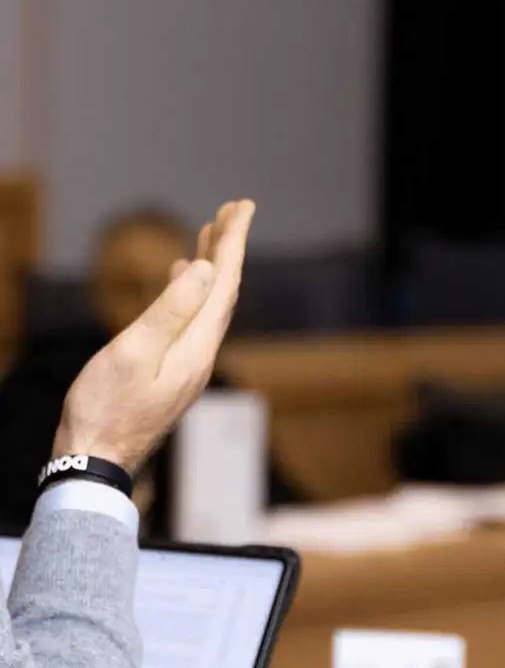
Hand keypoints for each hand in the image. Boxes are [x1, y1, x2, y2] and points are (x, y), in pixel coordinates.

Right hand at [53, 200, 254, 473]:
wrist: (96, 461)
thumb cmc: (106, 408)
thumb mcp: (134, 352)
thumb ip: (169, 311)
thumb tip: (205, 271)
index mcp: (196, 347)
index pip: (224, 284)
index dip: (234, 242)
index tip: (244, 206)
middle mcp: (200, 355)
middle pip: (224, 292)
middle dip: (229, 249)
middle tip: (233, 209)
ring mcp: (187, 366)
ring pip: (208, 306)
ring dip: (212, 268)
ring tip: (210, 235)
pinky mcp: (172, 374)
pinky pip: (191, 321)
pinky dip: (190, 293)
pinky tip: (179, 281)